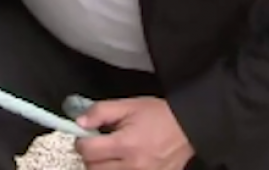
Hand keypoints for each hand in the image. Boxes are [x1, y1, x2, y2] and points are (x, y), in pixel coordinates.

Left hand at [73, 97, 194, 169]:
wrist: (188, 127)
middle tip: (98, 145)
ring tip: (110, 155)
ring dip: (102, 167)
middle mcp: (133, 166)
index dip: (81, 142)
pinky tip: (122, 163)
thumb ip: (100, 112)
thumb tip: (80, 122)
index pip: (88, 151)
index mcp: (126, 144)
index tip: (85, 137)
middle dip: (91, 156)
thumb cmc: (159, 115)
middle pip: (94, 169)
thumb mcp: (128, 105)